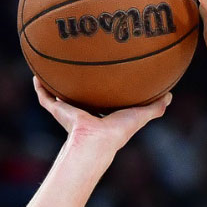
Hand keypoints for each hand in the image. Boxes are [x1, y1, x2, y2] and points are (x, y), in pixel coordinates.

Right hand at [35, 78, 170, 149]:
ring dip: (54, 84)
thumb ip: (155, 107)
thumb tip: (170, 94)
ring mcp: (69, 112)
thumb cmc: (118, 131)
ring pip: (59, 96)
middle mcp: (84, 112)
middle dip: (77, 85)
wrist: (96, 140)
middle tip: (77, 66)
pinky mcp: (58, 111)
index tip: (102, 76)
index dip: (101, 89)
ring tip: (51, 66)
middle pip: (78, 96)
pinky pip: (45, 97)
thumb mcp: (141, 114)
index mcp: (100, 114)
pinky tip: (36, 74)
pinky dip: (40, 87)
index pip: (100, 100)